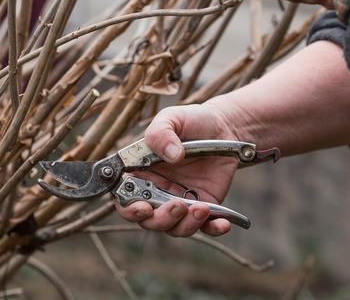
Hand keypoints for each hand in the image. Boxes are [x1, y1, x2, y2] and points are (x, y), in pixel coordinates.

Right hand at [114, 104, 241, 236]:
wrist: (224, 127)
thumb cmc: (191, 122)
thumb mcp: (172, 118)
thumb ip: (161, 133)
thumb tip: (171, 155)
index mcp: (141, 173)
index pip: (125, 198)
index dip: (129, 208)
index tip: (143, 207)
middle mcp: (157, 191)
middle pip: (149, 220)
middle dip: (160, 219)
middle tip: (177, 205)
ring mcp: (180, 200)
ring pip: (174, 227)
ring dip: (185, 224)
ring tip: (201, 208)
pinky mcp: (204, 206)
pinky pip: (205, 227)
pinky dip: (212, 230)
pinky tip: (221, 223)